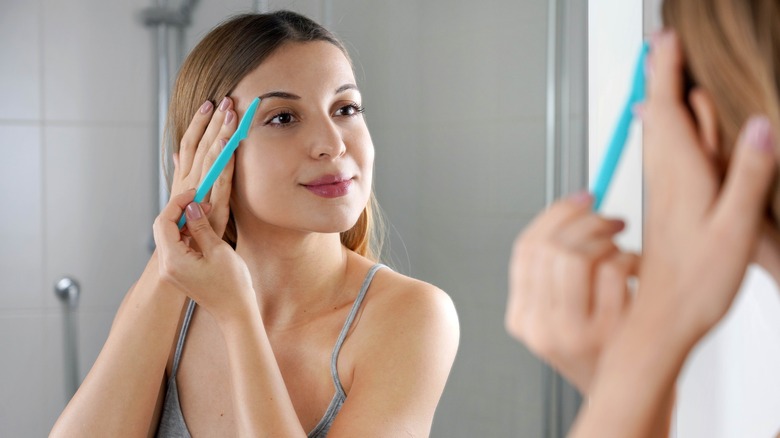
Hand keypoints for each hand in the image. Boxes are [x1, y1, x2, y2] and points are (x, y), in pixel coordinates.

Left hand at [153, 189, 254, 323]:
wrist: (235, 312)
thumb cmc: (232, 285)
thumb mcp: (218, 251)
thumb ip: (201, 227)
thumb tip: (191, 208)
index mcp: (174, 260)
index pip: (165, 222)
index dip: (178, 203)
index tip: (195, 192)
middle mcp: (166, 267)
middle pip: (162, 228)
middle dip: (178, 210)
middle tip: (199, 200)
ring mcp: (170, 272)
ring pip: (167, 237)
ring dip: (181, 221)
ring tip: (203, 213)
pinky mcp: (178, 274)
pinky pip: (174, 247)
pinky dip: (184, 234)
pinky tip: (199, 229)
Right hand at [170, 97, 237, 237]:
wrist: (185, 259)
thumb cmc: (188, 230)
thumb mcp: (184, 199)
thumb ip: (183, 175)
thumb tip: (179, 154)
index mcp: (184, 179)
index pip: (189, 143)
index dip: (198, 123)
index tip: (208, 103)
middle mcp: (190, 183)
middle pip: (200, 145)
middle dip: (212, 121)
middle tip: (223, 99)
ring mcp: (201, 195)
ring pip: (210, 158)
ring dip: (220, 134)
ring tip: (230, 114)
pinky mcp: (214, 207)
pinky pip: (221, 180)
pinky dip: (225, 161)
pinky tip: (231, 145)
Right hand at [506, 193, 637, 393]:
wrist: (627, 392)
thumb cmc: (600, 345)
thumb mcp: (561, 312)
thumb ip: (555, 269)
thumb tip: (575, 205)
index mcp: (522, 318)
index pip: (526, 249)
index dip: (555, 214)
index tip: (581, 199)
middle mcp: (541, 328)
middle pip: (551, 248)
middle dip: (586, 220)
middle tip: (610, 220)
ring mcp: (574, 333)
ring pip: (579, 255)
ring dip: (609, 241)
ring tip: (622, 252)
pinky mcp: (610, 334)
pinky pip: (615, 269)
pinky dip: (631, 258)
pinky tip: (636, 271)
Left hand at [639, 31, 776, 341]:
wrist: (663, 319)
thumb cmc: (698, 282)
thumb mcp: (736, 227)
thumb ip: (748, 174)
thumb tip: (756, 124)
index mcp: (681, 177)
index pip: (666, 110)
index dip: (665, 73)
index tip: (664, 40)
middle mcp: (665, 180)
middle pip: (656, 115)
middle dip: (658, 76)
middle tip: (658, 44)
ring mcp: (662, 194)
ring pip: (656, 135)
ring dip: (657, 99)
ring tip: (659, 72)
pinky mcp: (665, 208)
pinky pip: (662, 157)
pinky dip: (663, 131)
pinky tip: (665, 132)